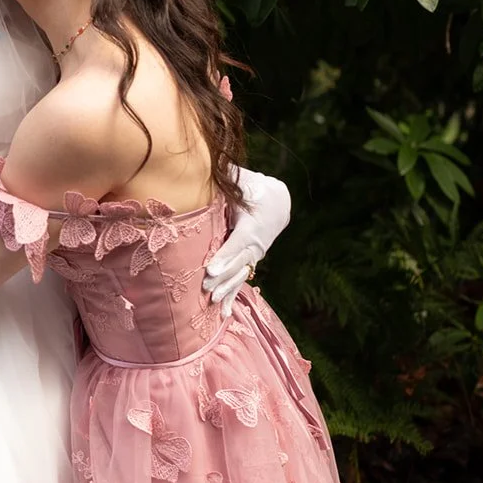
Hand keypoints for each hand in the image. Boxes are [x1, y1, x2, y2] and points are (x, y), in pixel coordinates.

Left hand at [202, 168, 290, 317]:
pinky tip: (224, 313)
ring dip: (227, 290)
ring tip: (214, 305)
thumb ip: (230, 178)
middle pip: (238, 263)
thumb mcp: (243, 180)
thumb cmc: (253, 188)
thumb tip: (210, 168)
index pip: (238, 243)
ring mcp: (254, 254)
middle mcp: (256, 243)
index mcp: (254, 224)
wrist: (277, 200)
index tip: (210, 270)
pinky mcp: (250, 261)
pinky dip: (232, 295)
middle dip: (223, 278)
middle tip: (206, 290)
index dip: (225, 257)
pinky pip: (241, 279)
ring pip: (240, 274)